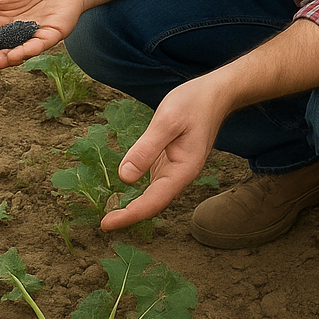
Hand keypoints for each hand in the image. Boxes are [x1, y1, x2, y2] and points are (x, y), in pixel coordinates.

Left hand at [100, 76, 229, 231]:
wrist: (215, 94)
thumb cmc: (193, 104)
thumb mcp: (167, 121)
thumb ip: (146, 149)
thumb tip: (125, 177)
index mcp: (183, 170)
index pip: (153, 201)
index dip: (129, 215)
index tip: (106, 224)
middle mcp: (180, 175)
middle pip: (153, 203)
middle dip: (129, 215)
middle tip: (103, 223)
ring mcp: (176, 169)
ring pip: (152, 194)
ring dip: (132, 204)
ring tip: (108, 211)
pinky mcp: (170, 160)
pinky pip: (152, 180)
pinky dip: (137, 188)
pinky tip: (122, 189)